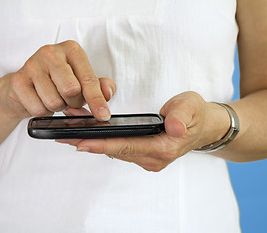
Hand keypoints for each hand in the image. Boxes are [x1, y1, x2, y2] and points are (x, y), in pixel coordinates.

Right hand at [0, 40, 115, 120]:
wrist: (24, 86)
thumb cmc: (57, 81)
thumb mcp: (82, 81)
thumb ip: (99, 86)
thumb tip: (108, 92)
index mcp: (71, 49)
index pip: (88, 79)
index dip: (97, 100)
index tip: (103, 116)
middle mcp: (51, 52)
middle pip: (71, 90)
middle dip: (74, 102)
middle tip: (70, 100)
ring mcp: (32, 65)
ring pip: (54, 102)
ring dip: (58, 108)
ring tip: (54, 98)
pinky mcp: (18, 80)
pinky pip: (38, 109)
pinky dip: (43, 112)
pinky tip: (41, 101)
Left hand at [57, 92, 229, 171]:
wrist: (204, 126)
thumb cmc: (195, 114)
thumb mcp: (191, 107)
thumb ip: (181, 116)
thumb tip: (174, 127)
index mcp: (163, 147)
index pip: (126, 146)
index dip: (102, 144)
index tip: (80, 142)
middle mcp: (153, 159)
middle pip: (115, 151)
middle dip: (88, 143)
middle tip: (63, 136)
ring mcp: (148, 160)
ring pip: (115, 152)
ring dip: (93, 143)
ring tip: (70, 133)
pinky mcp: (144, 155)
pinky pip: (120, 151)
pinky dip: (103, 143)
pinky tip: (90, 135)